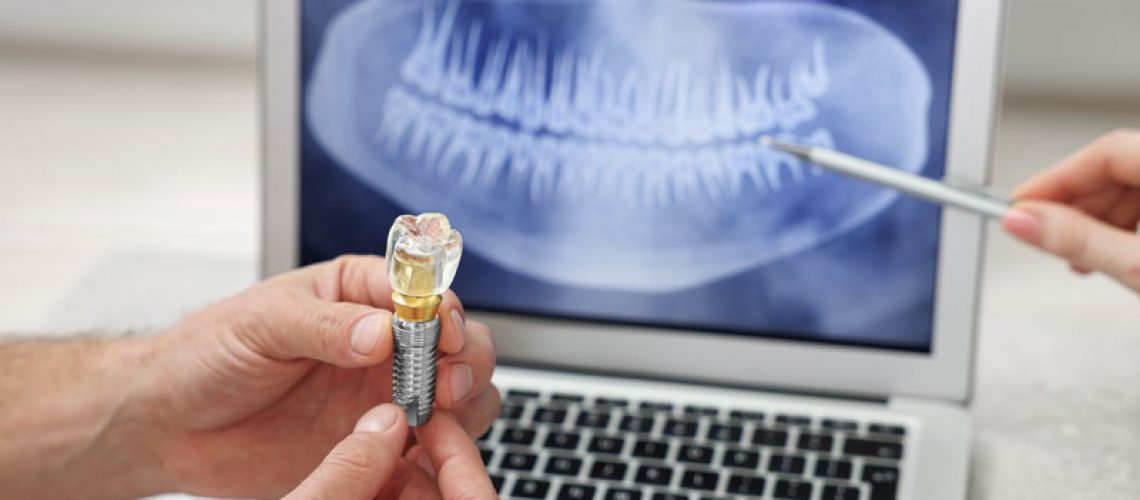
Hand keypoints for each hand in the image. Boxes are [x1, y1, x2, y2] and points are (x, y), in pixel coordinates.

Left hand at [131, 255, 498, 496]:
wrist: (171, 425)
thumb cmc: (207, 354)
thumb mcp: (261, 323)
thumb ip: (324, 324)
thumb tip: (382, 331)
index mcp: (358, 295)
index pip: (424, 292)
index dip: (443, 311)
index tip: (442, 335)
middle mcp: (384, 343)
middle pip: (460, 342)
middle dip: (466, 360)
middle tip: (445, 384)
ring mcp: (384, 395)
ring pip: (461, 394)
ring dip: (464, 404)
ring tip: (433, 418)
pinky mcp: (377, 445)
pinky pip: (429, 447)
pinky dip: (440, 451)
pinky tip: (418, 454)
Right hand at [1003, 129, 1139, 291]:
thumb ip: (1082, 240)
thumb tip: (1022, 220)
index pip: (1106, 152)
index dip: (1056, 180)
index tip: (1019, 208)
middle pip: (1119, 167)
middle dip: (1077, 205)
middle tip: (1045, 236)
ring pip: (1136, 184)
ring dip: (1102, 218)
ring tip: (1082, 255)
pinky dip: (1130, 223)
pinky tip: (1118, 251)